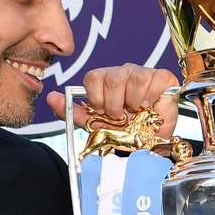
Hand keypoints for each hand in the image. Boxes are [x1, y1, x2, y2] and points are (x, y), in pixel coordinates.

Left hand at [45, 65, 179, 139]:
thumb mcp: (95, 125)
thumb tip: (51, 97)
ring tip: (136, 112)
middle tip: (121, 117)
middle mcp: (123, 72)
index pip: (93, 77)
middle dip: (115, 105)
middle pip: (112, 78)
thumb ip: (72, 112)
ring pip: (135, 77)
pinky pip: (155, 78)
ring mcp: (143, 72)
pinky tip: (150, 106)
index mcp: (105, 79)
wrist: (148, 143)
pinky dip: (152, 96)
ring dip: (134, 102)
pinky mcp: (163, 77)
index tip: (103, 113)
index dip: (97, 98)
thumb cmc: (123, 131)